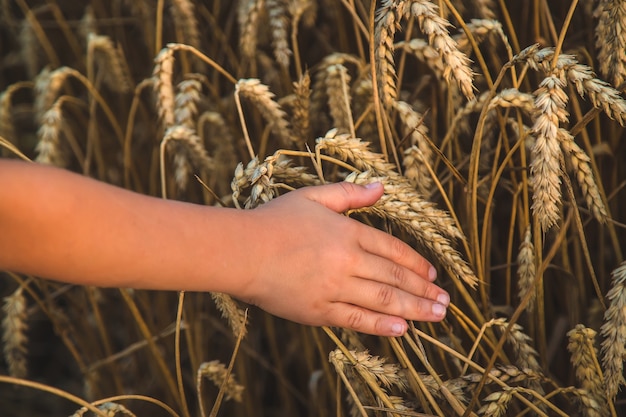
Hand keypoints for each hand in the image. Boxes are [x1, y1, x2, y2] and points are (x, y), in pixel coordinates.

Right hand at [235, 182, 449, 335]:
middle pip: (394, 276)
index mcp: (347, 232)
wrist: (240, 251)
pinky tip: (402, 329)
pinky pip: (355, 319)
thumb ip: (350, 194)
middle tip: (446, 302)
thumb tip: (382, 187)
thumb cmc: (274, 221)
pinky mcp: (318, 311)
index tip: (433, 275)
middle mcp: (346, 261)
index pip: (392, 249)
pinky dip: (381, 325)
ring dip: (414, 308)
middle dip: (424, 290)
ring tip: (437, 316)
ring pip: (382, 299)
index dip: (416, 263)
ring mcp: (333, 288)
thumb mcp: (313, 197)